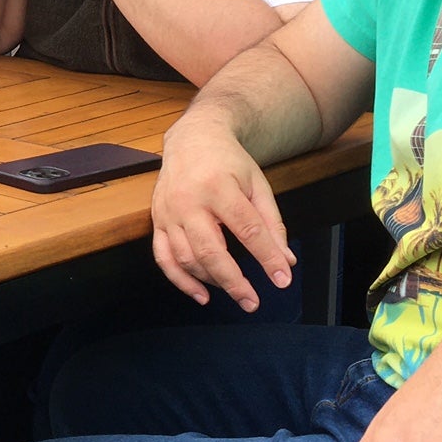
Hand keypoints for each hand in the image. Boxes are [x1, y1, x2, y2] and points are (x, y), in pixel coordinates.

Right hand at [150, 111, 294, 307]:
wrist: (192, 139)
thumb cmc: (228, 162)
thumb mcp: (257, 184)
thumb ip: (271, 223)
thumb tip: (285, 260)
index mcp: (219, 187)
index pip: (247, 229)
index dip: (267, 257)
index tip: (282, 278)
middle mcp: (189, 201)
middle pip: (210, 251)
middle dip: (233, 282)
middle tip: (252, 302)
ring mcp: (168, 213)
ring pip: (186, 258)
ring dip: (211, 281)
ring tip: (234, 292)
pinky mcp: (156, 221)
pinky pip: (163, 258)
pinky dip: (181, 281)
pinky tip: (201, 295)